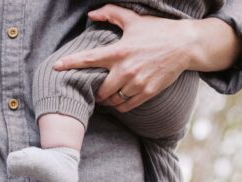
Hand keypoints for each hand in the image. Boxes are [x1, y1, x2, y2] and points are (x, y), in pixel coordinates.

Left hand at [54, 6, 192, 112]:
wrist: (185, 45)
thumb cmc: (158, 31)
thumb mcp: (134, 20)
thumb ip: (112, 14)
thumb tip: (92, 13)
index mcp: (120, 51)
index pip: (89, 59)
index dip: (70, 63)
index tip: (56, 67)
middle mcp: (126, 69)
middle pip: (100, 91)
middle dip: (95, 92)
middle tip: (95, 90)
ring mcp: (136, 83)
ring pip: (112, 101)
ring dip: (106, 101)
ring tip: (107, 96)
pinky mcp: (146, 92)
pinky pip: (125, 106)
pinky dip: (118, 106)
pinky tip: (118, 101)